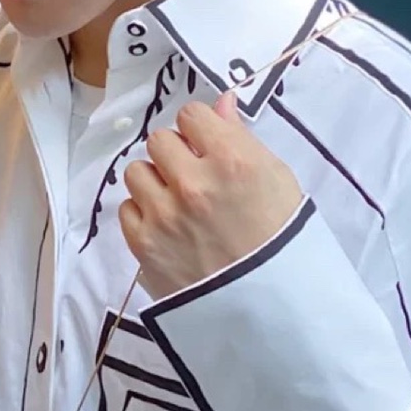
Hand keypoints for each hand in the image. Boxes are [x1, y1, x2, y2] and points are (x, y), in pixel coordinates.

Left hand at [119, 92, 304, 300]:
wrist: (273, 308)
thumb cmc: (283, 240)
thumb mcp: (277, 181)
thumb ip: (241, 138)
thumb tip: (220, 102)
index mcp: (232, 161)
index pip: (191, 115)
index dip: (200, 130)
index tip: (207, 147)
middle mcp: (193, 184)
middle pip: (160, 141)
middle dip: (176, 154)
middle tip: (194, 178)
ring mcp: (164, 215)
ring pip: (136, 172)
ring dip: (155, 182)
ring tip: (178, 204)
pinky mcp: (144, 245)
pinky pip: (127, 208)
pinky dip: (144, 214)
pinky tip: (168, 227)